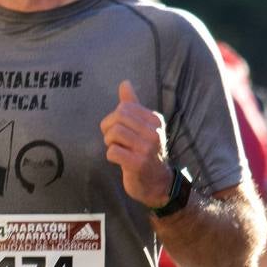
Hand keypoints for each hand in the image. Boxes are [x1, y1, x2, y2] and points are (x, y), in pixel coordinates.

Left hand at [100, 81, 172, 206]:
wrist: (158, 183)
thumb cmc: (146, 152)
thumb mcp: (143, 126)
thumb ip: (133, 105)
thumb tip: (125, 83)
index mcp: (155, 120)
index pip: (124, 108)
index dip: (113, 119)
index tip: (119, 131)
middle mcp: (154, 132)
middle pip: (117, 119)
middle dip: (109, 130)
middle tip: (114, 141)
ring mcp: (147, 148)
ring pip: (113, 134)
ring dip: (109, 143)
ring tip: (117, 149)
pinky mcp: (138, 164)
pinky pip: (112, 152)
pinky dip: (111, 155)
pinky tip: (119, 160)